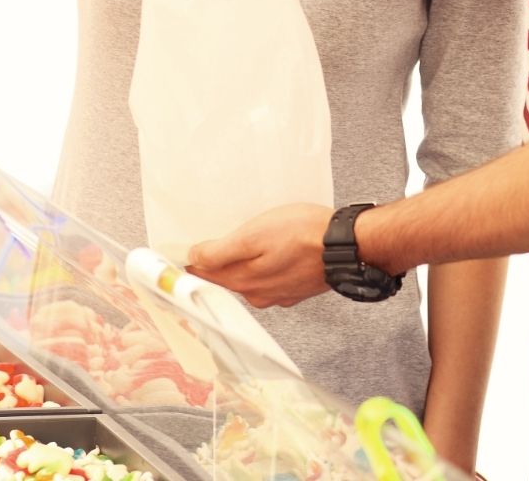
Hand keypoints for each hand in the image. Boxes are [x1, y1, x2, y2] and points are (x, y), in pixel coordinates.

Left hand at [185, 203, 331, 307]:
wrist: (348, 246)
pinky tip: (269, 251)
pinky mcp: (296, 288)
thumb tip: (194, 258)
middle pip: (226, 278)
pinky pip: (270, 278)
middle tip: (207, 241)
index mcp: (244, 281)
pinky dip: (264, 266)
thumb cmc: (303, 235)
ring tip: (240, 242)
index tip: (180, 250)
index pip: (205, 274)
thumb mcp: (254, 235)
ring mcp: (278, 294)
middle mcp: (258, 294)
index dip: (191, 261)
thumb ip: (221, 251)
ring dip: (241, 263)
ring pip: (249, 278)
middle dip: (215, 262)